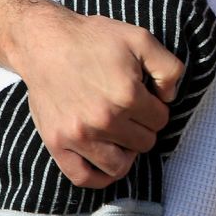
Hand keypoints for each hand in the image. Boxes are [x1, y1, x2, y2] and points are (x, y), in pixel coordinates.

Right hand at [14, 7, 184, 187]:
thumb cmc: (93, 38)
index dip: (156, 106)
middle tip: (130, 110)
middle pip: (144, 143)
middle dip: (142, 127)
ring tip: (121, 134)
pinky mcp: (57, 144)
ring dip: (126, 152)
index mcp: (127, 95)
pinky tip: (106, 158)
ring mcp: (79, 136)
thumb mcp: (141, 38)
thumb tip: (170, 98)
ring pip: (120, 166)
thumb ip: (169, 68)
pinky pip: (83, 177)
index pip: (161, 119)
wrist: (45, 42)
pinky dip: (99, 176)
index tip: (143, 96)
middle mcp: (104, 120)